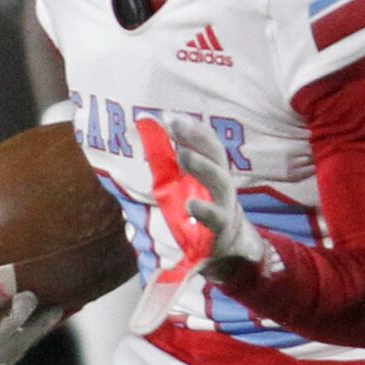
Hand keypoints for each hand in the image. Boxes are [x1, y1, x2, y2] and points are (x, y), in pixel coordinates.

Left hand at [136, 115, 266, 276]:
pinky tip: (191, 205)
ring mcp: (223, 204)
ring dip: (202, 165)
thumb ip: (160, 161)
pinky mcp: (221, 228)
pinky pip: (215, 217)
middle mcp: (220, 182)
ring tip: (183, 155)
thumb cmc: (197, 209)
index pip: (205, 141)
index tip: (168, 116)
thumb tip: (138, 129)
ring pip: (219, 180)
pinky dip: (205, 210)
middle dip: (195, 136)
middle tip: (174, 124)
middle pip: (215, 153)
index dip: (190, 127)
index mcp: (210, 168)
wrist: (225, 249)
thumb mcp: (176, 185)